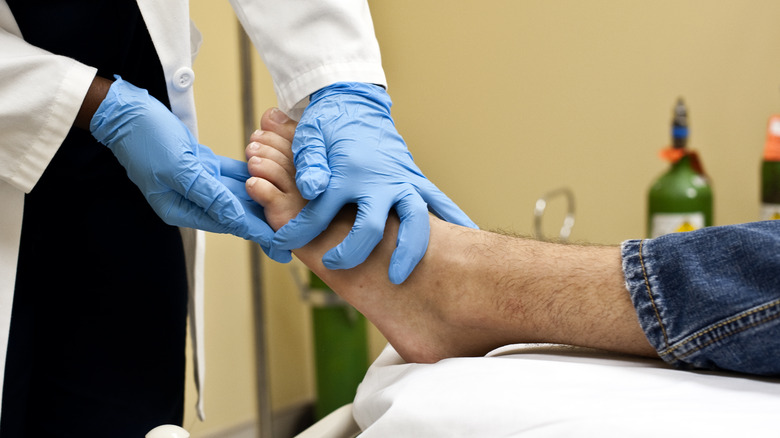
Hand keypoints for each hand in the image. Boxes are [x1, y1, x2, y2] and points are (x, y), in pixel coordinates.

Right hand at [90, 76, 289, 261]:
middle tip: (295, 236)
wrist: (125, 110)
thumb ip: (208, 193)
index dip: (258, 234)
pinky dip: (251, 176)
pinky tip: (272, 179)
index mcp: (181, 208)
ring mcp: (196, 181)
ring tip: (290, 212)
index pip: (228, 224)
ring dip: (262, 199)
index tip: (282, 246)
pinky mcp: (200, 164)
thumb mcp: (178, 167)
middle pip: (236, 213)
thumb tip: (236, 217)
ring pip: (237, 194)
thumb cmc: (145, 138)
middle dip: (265, 222)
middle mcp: (190, 199)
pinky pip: (231, 174)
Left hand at [273, 82, 476, 283]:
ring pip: (414, 220)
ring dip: (409, 250)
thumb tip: (312, 188)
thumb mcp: (310, 137)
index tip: (283, 245)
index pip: (319, 212)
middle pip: (371, 225)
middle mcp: (378, 180)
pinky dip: (455, 221)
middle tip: (336, 267)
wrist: (355, 102)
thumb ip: (309, 162)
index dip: (297, 232)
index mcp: (348, 171)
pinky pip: (439, 204)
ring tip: (400, 277)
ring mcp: (401, 180)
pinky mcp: (415, 181)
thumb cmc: (329, 123)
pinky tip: (467, 238)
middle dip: (353, 251)